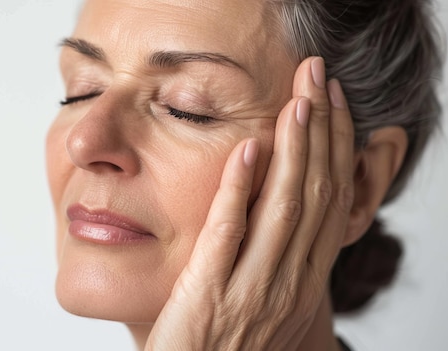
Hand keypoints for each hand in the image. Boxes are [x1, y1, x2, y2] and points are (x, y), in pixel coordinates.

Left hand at [145, 57, 354, 349]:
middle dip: (322, 132)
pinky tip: (247, 150)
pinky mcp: (209, 293)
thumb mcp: (269, 307)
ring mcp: (252, 289)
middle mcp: (289, 284)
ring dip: (293, 150)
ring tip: (296, 102)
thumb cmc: (227, 349)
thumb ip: (279, 262)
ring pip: (283, 208)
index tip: (332, 104)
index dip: (336, 149)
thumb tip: (280, 210)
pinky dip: (239, 189)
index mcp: (304, 284)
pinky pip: (228, 233)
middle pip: (315, 195)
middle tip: (318, 79)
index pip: (331, 204)